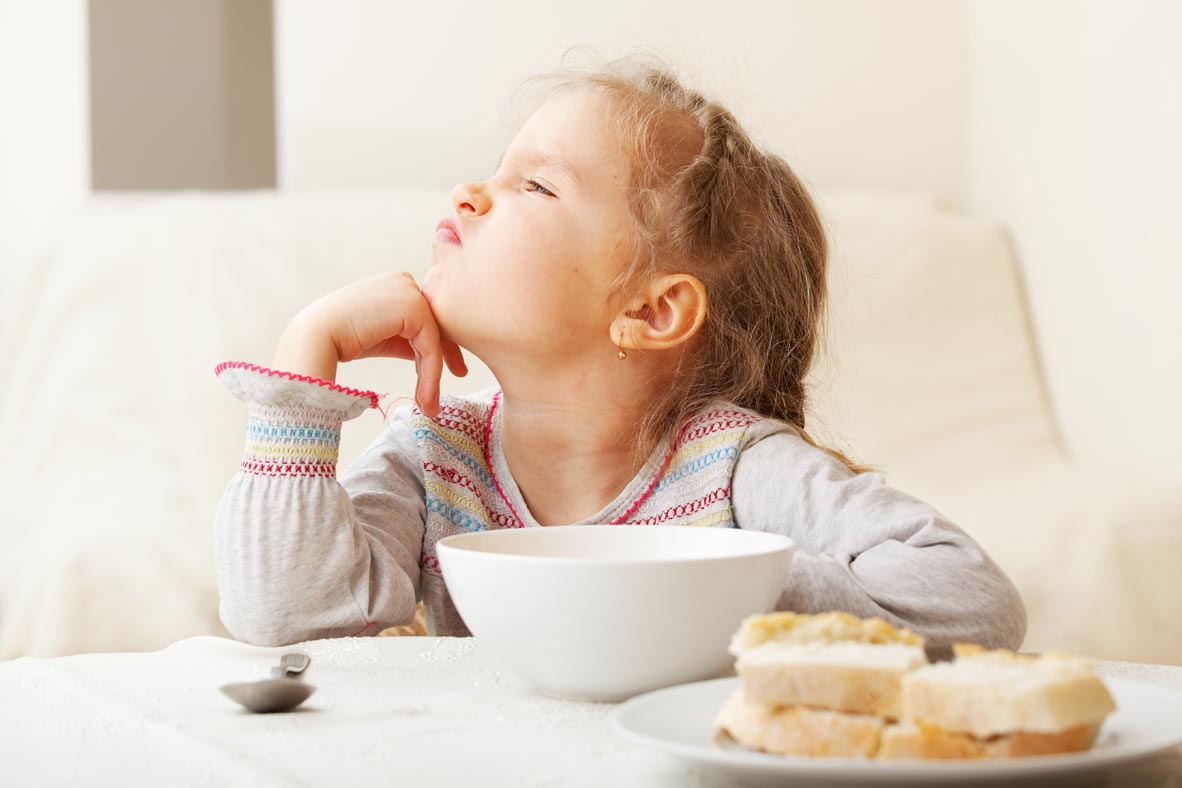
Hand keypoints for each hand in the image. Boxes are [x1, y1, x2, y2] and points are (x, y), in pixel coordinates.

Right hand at [283, 272, 466, 417]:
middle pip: (436, 324)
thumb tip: (433, 358)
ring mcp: (409, 291)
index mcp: (396, 284)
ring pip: (435, 338)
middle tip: (460, 378)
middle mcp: (405, 281)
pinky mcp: (413, 308)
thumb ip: (408, 339)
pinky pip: (430, 346)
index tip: (453, 369)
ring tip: (430, 405)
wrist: (316, 337)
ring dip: (434, 375)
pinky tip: (425, 396)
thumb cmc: (342, 339)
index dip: (440, 344)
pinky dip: (430, 374)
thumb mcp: (383, 336)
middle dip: (447, 355)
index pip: (426, 316)